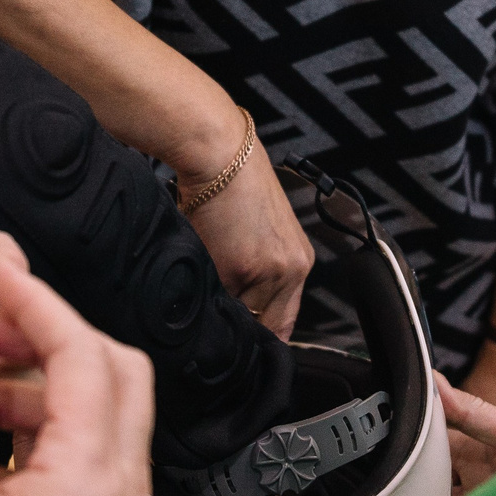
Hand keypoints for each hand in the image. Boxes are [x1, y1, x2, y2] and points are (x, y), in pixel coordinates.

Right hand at [183, 136, 311, 339]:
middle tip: (220, 323)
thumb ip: (259, 271)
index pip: (286, 319)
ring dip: (220, 307)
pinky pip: (219, 298)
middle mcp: (290, 269)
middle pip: (266, 324)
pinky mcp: (238, 268)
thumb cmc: (234, 183)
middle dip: (241, 327)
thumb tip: (238, 307)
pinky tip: (196, 272)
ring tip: (204, 285)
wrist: (219, 153)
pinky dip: (205, 293)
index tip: (245, 342)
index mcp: (299, 260)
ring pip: (239, 313)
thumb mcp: (262, 230)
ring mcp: (266, 272)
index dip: (263, 335)